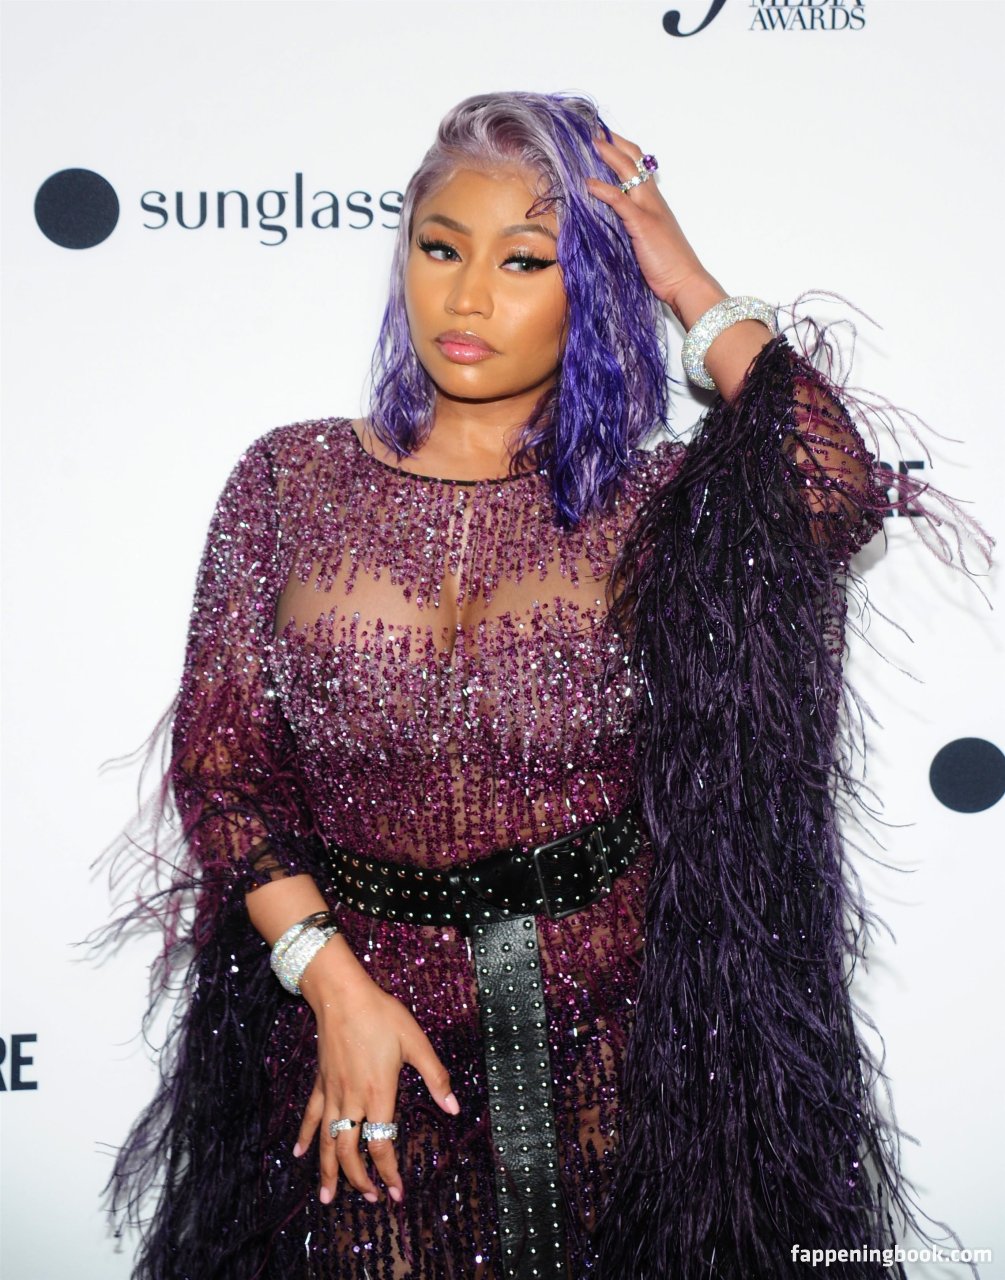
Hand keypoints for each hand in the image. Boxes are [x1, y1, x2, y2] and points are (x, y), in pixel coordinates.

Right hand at [294, 957, 459, 1205]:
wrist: (342, 994)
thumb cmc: (381, 1015)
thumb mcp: (416, 1041)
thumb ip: (434, 1076)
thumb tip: (453, 1108)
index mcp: (378, 1094)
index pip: (381, 1146)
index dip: (388, 1173)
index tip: (396, 1193)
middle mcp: (352, 1100)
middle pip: (350, 1153)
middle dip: (359, 1181)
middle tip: (370, 1200)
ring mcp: (332, 1093)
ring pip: (327, 1142)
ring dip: (327, 1172)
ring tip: (327, 1198)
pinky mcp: (321, 1082)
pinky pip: (311, 1116)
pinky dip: (306, 1137)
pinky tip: (299, 1154)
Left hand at [587, 131, 773, 398]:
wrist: (685, 282)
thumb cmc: (668, 268)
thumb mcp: (646, 242)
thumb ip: (631, 228)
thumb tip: (611, 224)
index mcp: (656, 202)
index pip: (639, 166)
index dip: (622, 150)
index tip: (604, 139)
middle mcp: (653, 200)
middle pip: (634, 159)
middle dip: (613, 142)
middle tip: (593, 131)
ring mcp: (649, 210)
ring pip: (628, 172)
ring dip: (608, 155)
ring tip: (589, 144)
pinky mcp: (642, 224)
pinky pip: (620, 200)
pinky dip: (602, 190)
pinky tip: (587, 184)